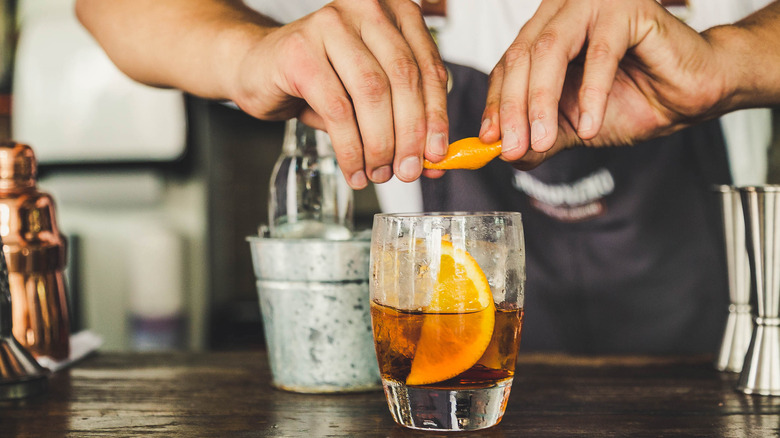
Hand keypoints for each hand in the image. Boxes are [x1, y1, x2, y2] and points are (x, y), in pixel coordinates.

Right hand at [230, 0, 449, 187]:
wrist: (257, 67)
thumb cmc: (319, 78)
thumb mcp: (368, 93)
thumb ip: (403, 118)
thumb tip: (434, 161)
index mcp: (393, 12)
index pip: (427, 67)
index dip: (437, 115)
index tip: (438, 154)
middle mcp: (366, 8)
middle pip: (403, 78)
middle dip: (410, 134)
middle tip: (408, 171)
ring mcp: (330, 25)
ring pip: (372, 93)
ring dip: (380, 143)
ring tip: (378, 172)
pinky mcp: (300, 51)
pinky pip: (337, 109)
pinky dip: (350, 148)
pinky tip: (353, 169)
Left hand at [480, 0, 728, 168]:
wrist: (691, 94)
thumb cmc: (635, 99)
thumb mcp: (572, 126)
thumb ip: (538, 137)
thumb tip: (504, 153)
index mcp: (545, 30)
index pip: (507, 65)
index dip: (495, 103)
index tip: (489, 141)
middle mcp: (563, 10)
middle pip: (521, 57)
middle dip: (513, 108)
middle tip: (513, 147)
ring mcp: (594, 4)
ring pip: (550, 50)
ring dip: (541, 101)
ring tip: (542, 141)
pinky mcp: (629, 10)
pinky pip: (599, 55)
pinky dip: (590, 95)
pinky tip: (589, 126)